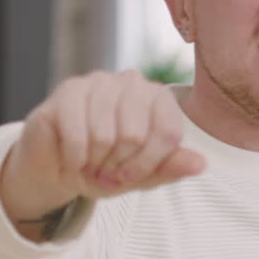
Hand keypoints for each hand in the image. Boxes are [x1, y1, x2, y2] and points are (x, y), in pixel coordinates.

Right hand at [0, 69, 204, 235]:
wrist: (58, 167)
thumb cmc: (106, 166)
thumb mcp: (142, 175)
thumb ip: (171, 167)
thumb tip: (200, 164)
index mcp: (158, 98)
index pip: (168, 133)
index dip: (148, 164)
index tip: (131, 177)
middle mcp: (132, 82)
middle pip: (134, 135)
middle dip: (117, 165)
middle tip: (105, 169)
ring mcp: (98, 81)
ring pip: (104, 136)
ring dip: (94, 163)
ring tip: (89, 163)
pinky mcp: (67, 90)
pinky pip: (77, 136)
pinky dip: (75, 159)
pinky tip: (72, 158)